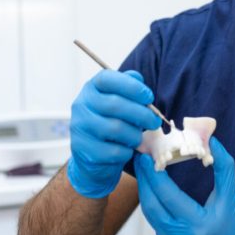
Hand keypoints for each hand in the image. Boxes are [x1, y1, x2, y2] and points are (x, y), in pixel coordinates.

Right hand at [66, 69, 160, 197]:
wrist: (93, 155)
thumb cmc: (112, 122)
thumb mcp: (120, 101)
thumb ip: (129, 87)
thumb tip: (137, 78)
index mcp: (91, 88)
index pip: (107, 79)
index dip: (132, 87)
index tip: (149, 97)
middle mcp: (81, 105)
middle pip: (115, 105)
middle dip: (142, 114)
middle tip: (155, 121)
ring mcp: (79, 127)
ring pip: (116, 129)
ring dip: (135, 135)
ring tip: (138, 137)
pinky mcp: (83, 150)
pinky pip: (113, 151)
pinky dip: (126, 152)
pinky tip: (126, 150)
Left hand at [135, 138, 234, 234]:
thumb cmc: (234, 221)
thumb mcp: (231, 193)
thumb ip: (223, 166)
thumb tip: (211, 140)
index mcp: (198, 225)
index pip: (168, 197)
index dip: (154, 176)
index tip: (146, 157)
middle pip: (152, 206)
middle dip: (144, 180)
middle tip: (140, 159)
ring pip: (149, 214)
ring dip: (145, 191)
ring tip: (143, 171)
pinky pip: (154, 221)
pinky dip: (152, 203)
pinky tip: (151, 188)